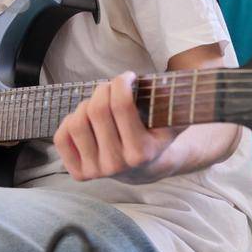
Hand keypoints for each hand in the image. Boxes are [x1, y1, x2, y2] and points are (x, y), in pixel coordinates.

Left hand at [54, 72, 177, 183]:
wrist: (146, 169)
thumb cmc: (157, 136)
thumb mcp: (174, 121)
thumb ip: (181, 104)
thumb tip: (190, 84)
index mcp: (142, 152)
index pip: (121, 105)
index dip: (121, 82)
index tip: (127, 77)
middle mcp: (117, 165)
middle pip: (96, 110)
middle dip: (103, 90)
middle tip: (111, 87)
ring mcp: (96, 172)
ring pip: (76, 122)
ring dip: (86, 105)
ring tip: (99, 105)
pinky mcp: (78, 174)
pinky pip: (61, 137)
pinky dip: (69, 121)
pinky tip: (86, 120)